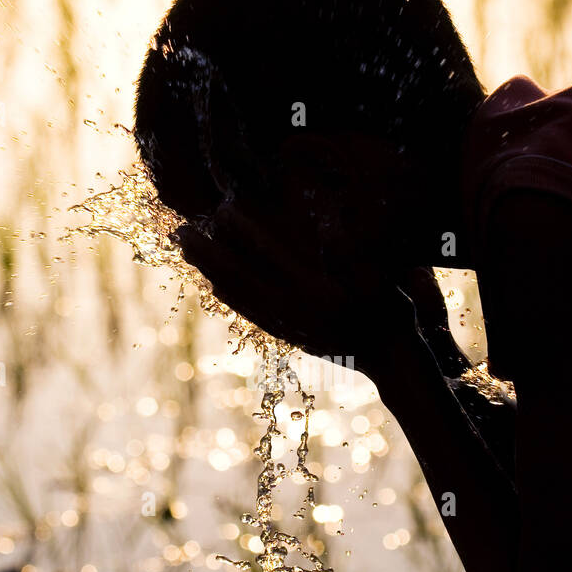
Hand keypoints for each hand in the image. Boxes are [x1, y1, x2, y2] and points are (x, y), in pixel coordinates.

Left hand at [174, 201, 417, 374]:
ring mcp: (288, 325)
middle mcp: (294, 309)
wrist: (391, 362)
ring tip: (185, 251)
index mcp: (315, 291)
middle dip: (209, 251)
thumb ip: (353, 254)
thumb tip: (328, 229)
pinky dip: (230, 299)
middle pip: (240, 275)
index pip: (269, 254)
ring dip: (209, 271)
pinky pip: (250, 315)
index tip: (220, 208)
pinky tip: (214, 288)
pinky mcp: (288, 336)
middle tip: (180, 230)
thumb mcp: (381, 280)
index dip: (243, 231)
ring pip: (239, 295)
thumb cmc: (391, 315)